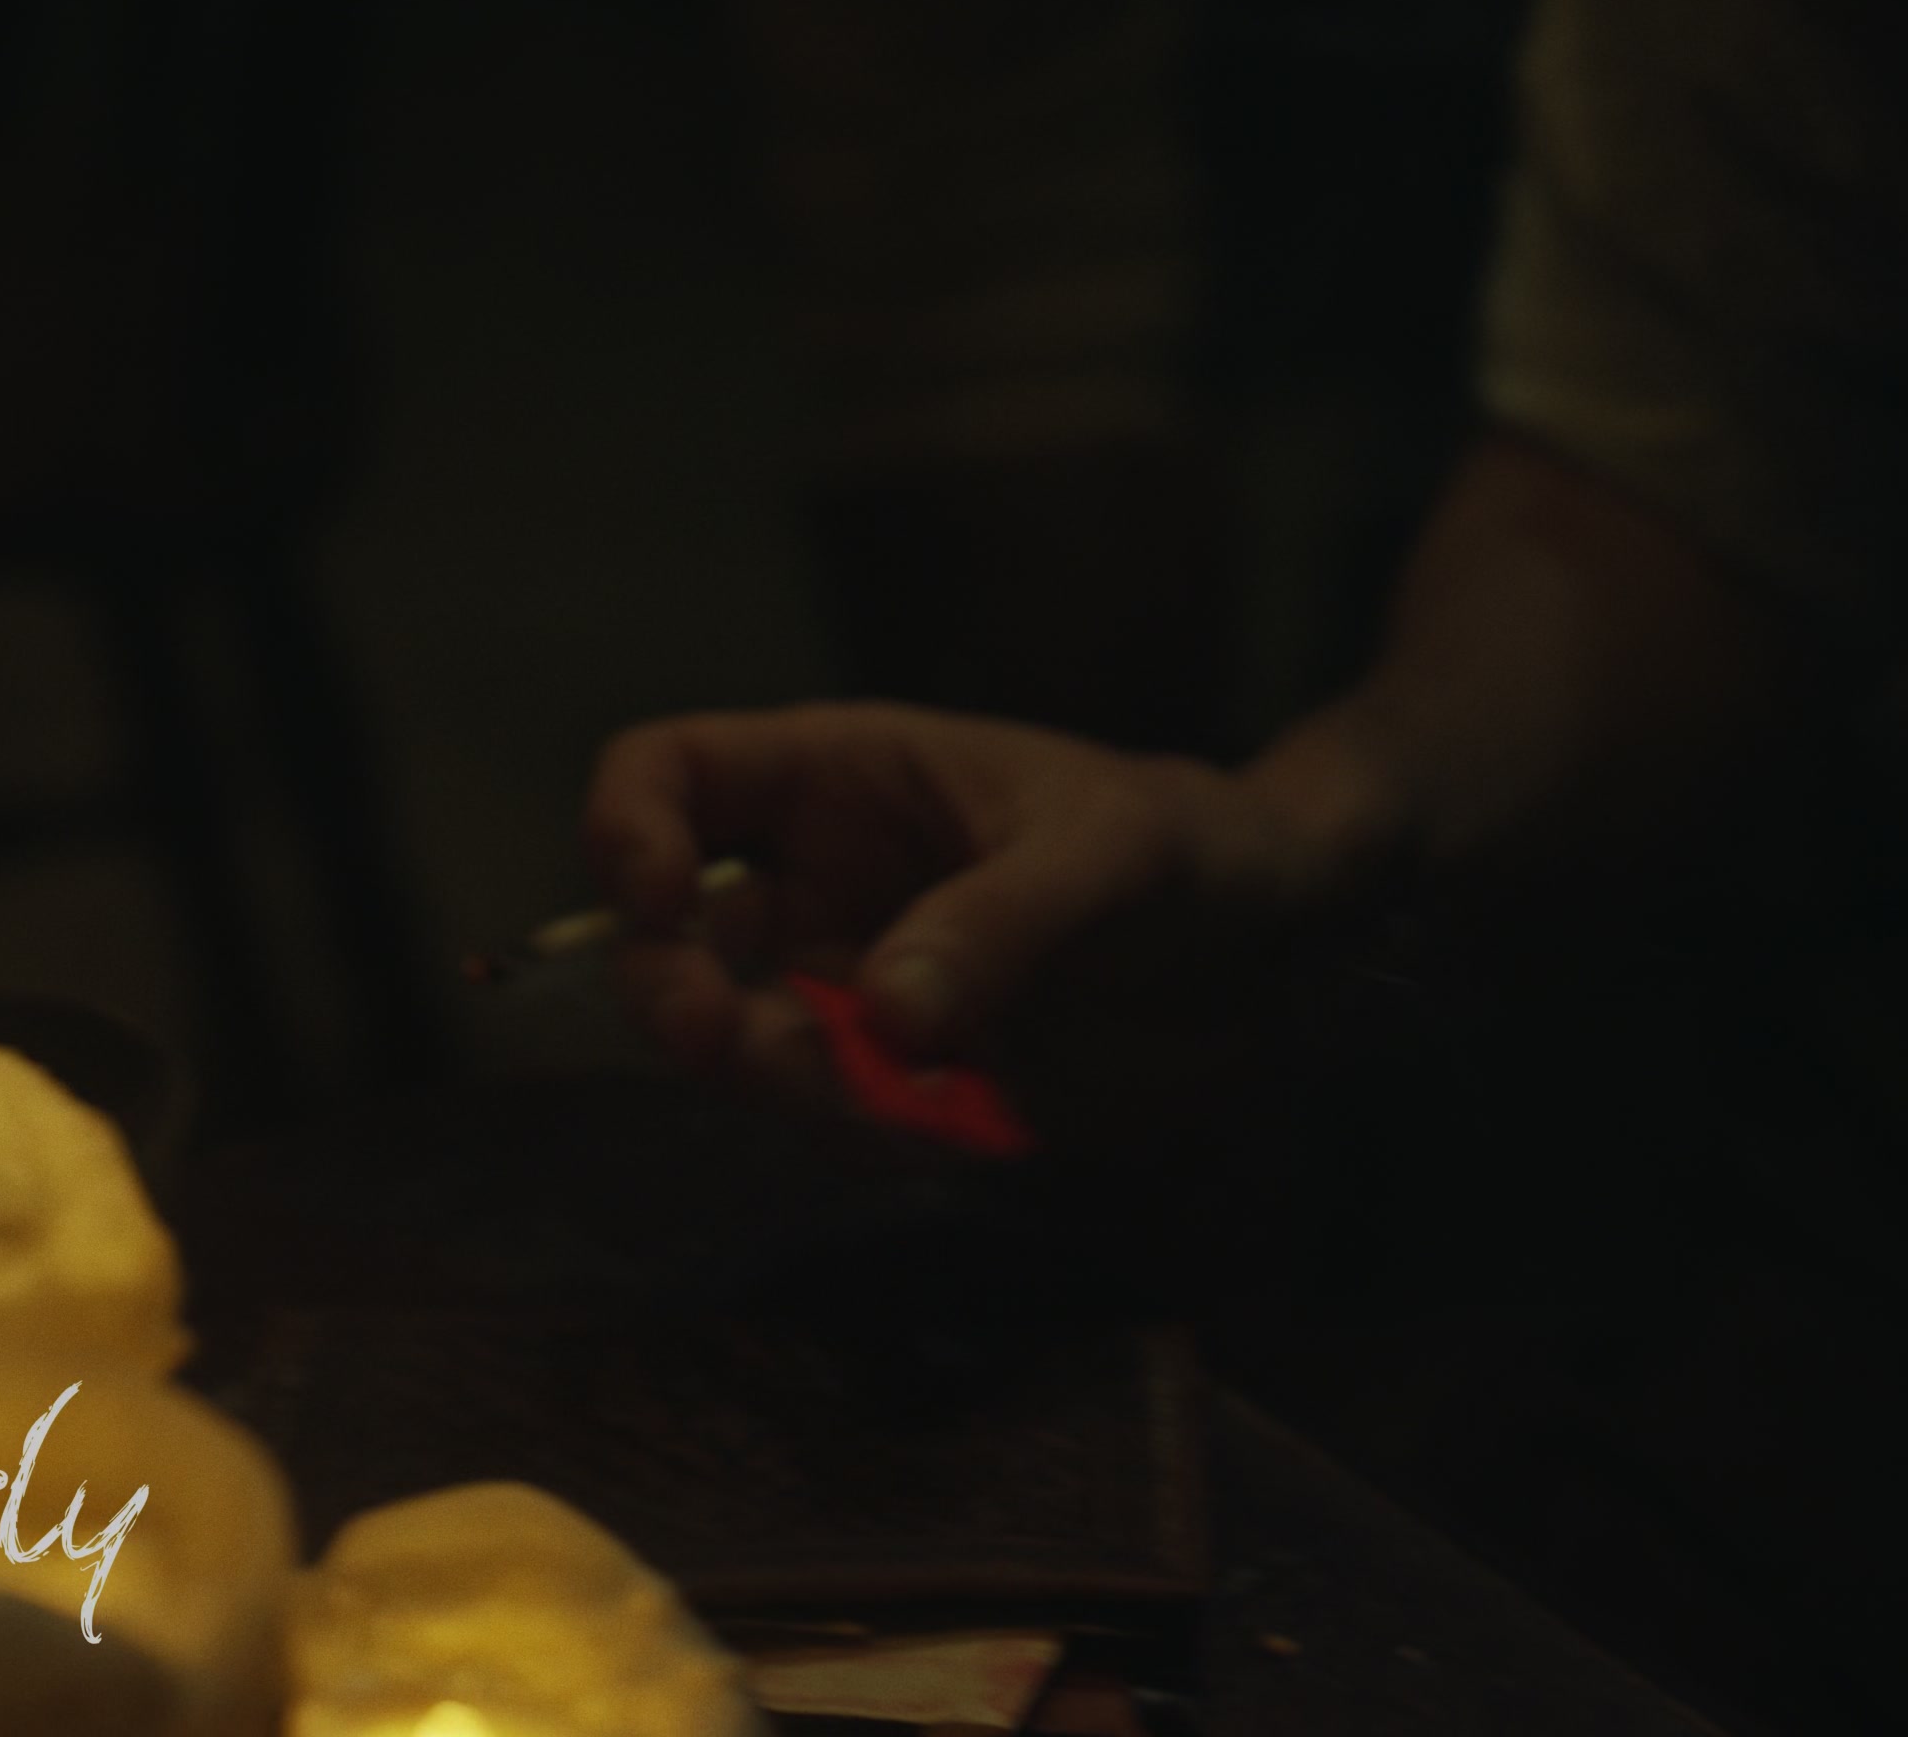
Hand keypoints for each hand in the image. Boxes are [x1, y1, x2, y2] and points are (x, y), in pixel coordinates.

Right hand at [579, 701, 1401, 1108]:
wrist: (1281, 946)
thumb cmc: (1194, 847)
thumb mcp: (1114, 854)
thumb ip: (1005, 919)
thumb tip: (889, 1015)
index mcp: (842, 777)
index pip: (667, 774)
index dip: (626, 833)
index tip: (657, 901)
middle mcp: (821, 881)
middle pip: (667, 934)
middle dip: (671, 995)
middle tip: (721, 1044)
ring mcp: (851, 984)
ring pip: (737, 1043)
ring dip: (777, 1081)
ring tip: (896, 1093)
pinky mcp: (899, 1078)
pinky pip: (828, 1115)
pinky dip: (863, 1132)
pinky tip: (953, 1120)